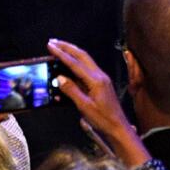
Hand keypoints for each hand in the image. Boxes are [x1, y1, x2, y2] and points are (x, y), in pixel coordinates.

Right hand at [48, 38, 149, 167]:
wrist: (119, 127)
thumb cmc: (103, 119)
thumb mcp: (85, 107)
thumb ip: (72, 91)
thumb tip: (59, 77)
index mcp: (96, 80)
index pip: (75, 63)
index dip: (61, 54)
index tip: (50, 46)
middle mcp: (100, 75)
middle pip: (82, 56)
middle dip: (67, 47)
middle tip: (53, 42)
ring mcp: (101, 78)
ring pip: (85, 60)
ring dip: (72, 53)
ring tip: (59, 48)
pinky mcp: (101, 83)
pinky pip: (87, 69)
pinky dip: (76, 64)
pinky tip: (69, 65)